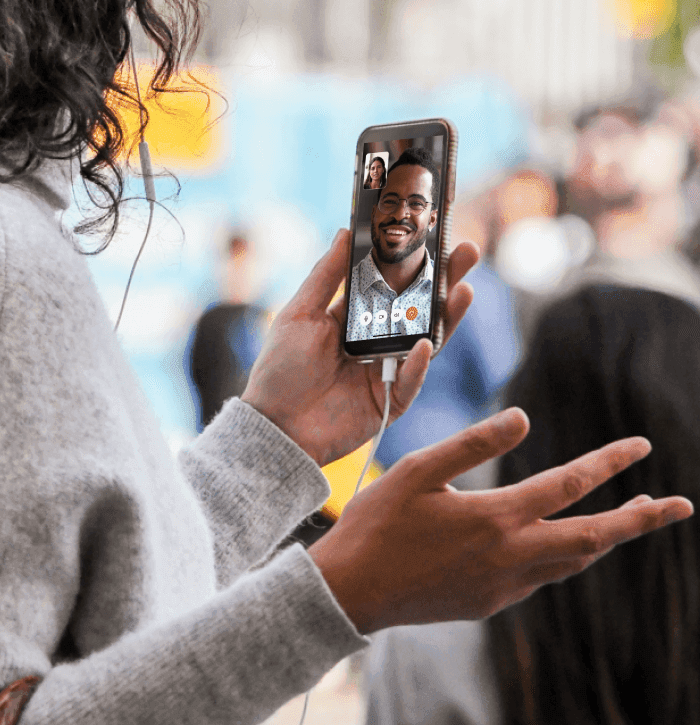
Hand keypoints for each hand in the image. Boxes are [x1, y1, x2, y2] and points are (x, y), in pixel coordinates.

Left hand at [241, 229, 479, 465]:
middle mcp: (375, 341)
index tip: (432, 234)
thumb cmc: (281, 369)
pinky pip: (410, 379)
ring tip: (464, 287)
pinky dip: (417, 363)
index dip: (412, 262)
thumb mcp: (300, 313)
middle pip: (417, 307)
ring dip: (446, 315)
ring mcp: (386, 370)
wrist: (276, 426)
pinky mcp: (391, 401)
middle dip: (444, 280)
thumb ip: (326, 275)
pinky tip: (423, 342)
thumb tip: (344, 232)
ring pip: (425, 339)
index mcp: (354, 318)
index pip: (391, 284)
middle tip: (466, 251)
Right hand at [308, 408, 693, 633]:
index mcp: (495, 518)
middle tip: (680, 506)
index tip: (641, 445)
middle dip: (640, 521)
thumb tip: (525, 416)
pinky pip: (541, 577)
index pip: (568, 484)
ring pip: (572, 562)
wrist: (352, 590)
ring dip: (604, 538)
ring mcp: (502, 586)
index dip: (609, 463)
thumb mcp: (418, 471)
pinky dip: (563, 555)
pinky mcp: (489, 603)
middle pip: (594, 538)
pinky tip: (556, 543)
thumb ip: (473, 443)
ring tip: (628, 520)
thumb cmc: (379, 523)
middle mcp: (510, 557)